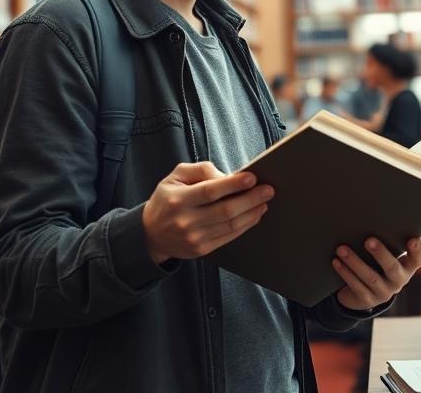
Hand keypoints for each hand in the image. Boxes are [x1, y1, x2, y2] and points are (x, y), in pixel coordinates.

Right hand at [142, 162, 272, 263]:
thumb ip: (201, 170)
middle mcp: (186, 221)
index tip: (252, 177)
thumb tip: (227, 176)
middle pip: (225, 210)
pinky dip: (245, 226)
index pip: (210, 191)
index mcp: (178, 199)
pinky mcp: (202, 249)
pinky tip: (254, 215)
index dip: (233, 184)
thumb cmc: (167, 199)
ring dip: (252, 213)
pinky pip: (228, 237)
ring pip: (230, 225)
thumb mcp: (176, 176)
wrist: (151, 233)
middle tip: (268, 189)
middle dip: (250, 199)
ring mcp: (194, 238)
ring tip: (265, 201)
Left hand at [332, 237, 420, 311]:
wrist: (363, 294)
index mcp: (406, 268)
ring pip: (370, 278)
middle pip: (392, 268)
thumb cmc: (376, 265)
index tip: (413, 239)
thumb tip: (368, 217)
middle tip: (369, 240)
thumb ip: (385, 242)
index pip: (418, 260)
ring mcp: (384, 293)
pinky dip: (345, 273)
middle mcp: (398, 281)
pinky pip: (356, 286)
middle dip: (381, 254)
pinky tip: (336, 262)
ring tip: (341, 249)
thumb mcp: (384, 256)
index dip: (417, 251)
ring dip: (355, 262)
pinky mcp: (368, 300)